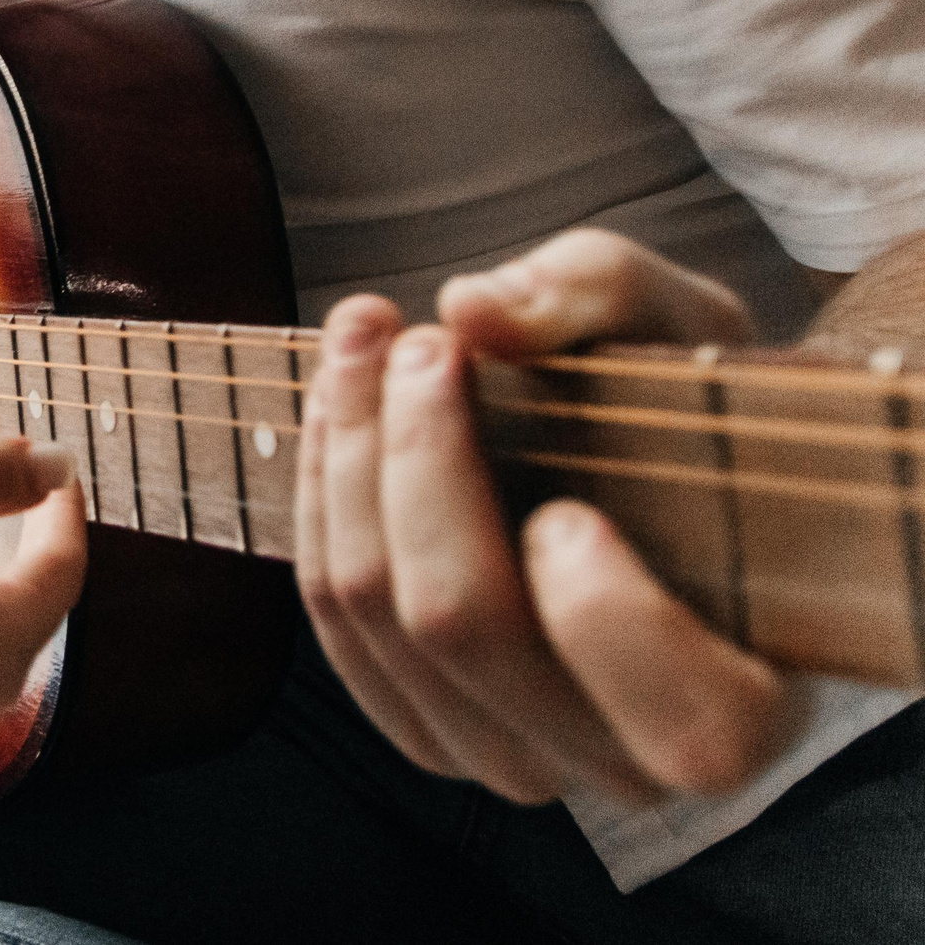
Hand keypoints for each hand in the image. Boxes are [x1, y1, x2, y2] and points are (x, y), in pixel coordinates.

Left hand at [296, 228, 793, 805]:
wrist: (659, 473)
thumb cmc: (691, 412)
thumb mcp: (684, 325)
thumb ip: (600, 297)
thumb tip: (475, 308)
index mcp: (739, 706)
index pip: (681, 723)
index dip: (603, 618)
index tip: (570, 505)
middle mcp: (618, 760)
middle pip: (461, 625)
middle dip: (417, 459)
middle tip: (420, 341)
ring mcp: (507, 751)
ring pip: (371, 615)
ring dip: (347, 454)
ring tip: (365, 334)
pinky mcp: (419, 720)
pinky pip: (329, 613)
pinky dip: (320, 492)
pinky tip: (338, 401)